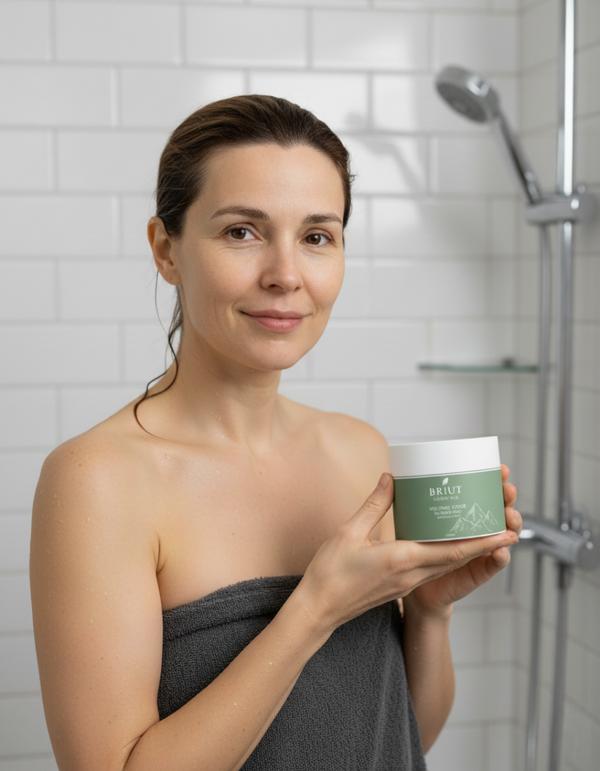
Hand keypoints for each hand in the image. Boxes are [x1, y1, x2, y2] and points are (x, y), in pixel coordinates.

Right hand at [298, 469, 519, 634]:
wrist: (318, 610)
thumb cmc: (330, 574)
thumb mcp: (349, 532)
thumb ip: (374, 504)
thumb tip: (391, 480)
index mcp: (402, 560)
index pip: (453, 552)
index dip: (483, 542)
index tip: (507, 533)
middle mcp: (410, 575)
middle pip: (456, 558)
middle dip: (483, 543)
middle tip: (503, 525)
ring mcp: (405, 584)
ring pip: (444, 565)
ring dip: (467, 550)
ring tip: (482, 531)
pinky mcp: (398, 587)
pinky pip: (430, 568)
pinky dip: (445, 555)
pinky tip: (443, 543)